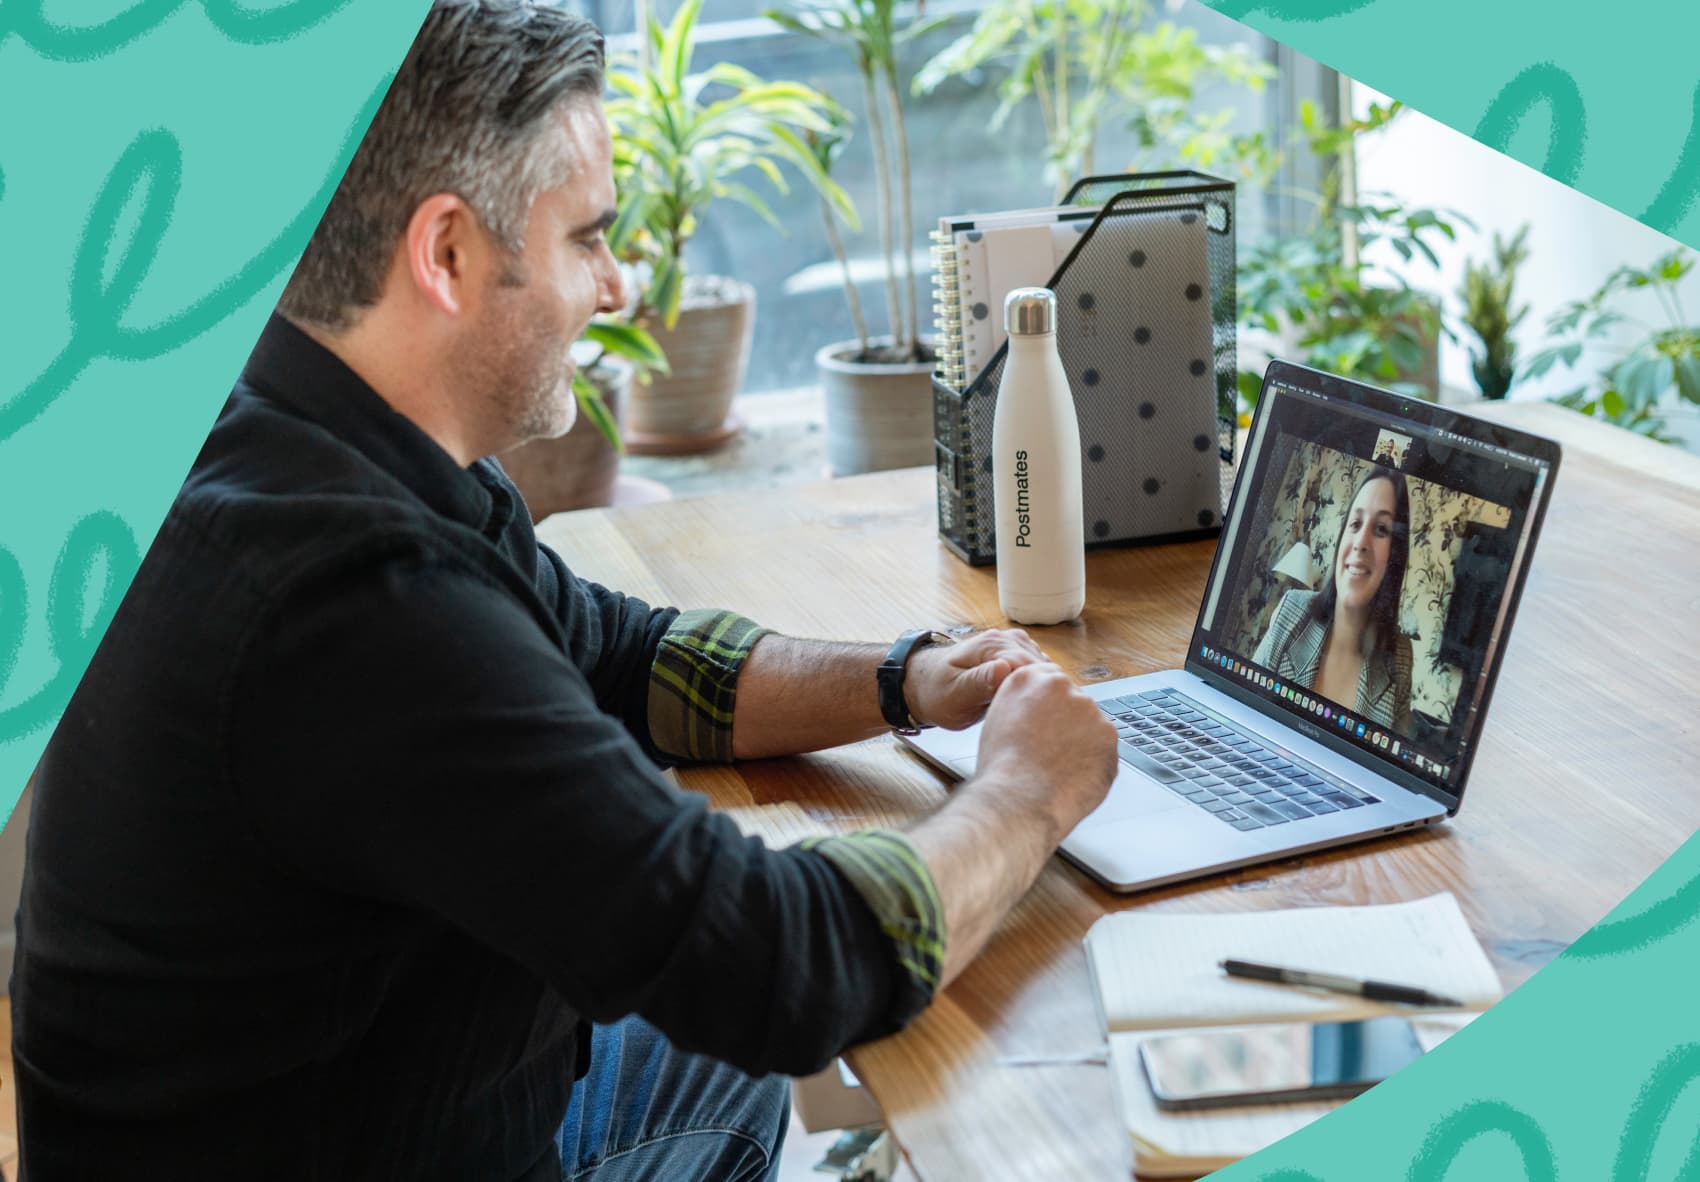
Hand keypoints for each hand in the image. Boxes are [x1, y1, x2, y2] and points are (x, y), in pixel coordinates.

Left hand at [904, 628, 1047, 730]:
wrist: (924, 685)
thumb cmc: (936, 692)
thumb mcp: (954, 694)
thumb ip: (979, 682)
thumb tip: (1005, 669)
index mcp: (992, 645)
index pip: (1031, 667)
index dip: (1038, 692)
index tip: (1039, 715)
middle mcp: (1006, 640)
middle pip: (1042, 667)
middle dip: (1044, 692)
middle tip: (1039, 720)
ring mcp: (1012, 646)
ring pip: (1044, 669)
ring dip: (1043, 690)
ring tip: (1036, 714)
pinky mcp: (1015, 655)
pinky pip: (1038, 671)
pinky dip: (1039, 686)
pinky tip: (1032, 704)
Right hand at [971, 664, 1118, 844]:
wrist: (1020, 799)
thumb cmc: (1002, 769)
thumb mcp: (998, 720)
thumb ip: (1021, 704)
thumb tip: (1037, 709)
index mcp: (1029, 679)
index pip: (1049, 681)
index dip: (1048, 706)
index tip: (1047, 721)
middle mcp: (1062, 687)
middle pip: (1073, 700)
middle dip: (1067, 723)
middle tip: (1051, 750)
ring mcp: (1090, 710)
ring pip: (1090, 725)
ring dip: (1081, 742)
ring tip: (1058, 767)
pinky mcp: (1109, 735)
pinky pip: (1103, 747)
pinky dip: (1094, 761)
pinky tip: (1073, 775)